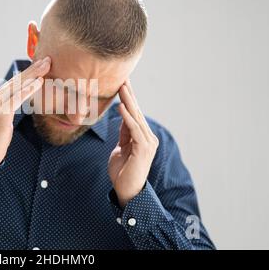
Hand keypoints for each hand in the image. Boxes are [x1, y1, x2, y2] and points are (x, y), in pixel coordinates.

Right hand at [0, 56, 50, 166]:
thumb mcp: (3, 117)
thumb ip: (9, 105)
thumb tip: (21, 97)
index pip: (14, 81)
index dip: (29, 72)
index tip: (41, 64)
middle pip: (17, 80)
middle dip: (33, 69)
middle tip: (48, 60)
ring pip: (18, 86)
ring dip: (34, 75)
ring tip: (46, 66)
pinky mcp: (0, 112)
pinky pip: (17, 98)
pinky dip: (29, 89)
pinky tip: (39, 82)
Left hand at [107, 79, 158, 206]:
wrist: (127, 192)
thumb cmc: (123, 172)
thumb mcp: (121, 148)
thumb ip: (124, 134)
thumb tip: (122, 118)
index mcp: (142, 137)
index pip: (134, 114)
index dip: (128, 98)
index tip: (122, 83)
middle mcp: (148, 137)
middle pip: (137, 112)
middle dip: (129, 95)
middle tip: (124, 78)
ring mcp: (147, 143)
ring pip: (136, 118)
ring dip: (128, 101)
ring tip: (122, 87)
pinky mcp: (143, 149)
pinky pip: (134, 130)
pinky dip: (127, 117)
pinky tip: (121, 106)